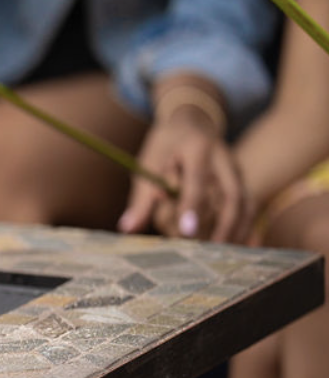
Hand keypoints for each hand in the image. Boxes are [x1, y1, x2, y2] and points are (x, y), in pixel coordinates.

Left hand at [119, 103, 250, 241]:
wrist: (193, 123)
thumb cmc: (165, 145)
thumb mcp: (149, 163)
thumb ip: (142, 198)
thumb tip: (127, 228)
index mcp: (197, 148)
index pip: (196, 182)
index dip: (192, 207)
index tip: (187, 231)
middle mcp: (224, 159)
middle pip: (230, 196)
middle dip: (221, 226)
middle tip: (207, 251)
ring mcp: (238, 170)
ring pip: (244, 204)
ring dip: (235, 231)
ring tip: (223, 254)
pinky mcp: (243, 181)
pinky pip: (250, 207)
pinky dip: (249, 228)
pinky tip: (248, 248)